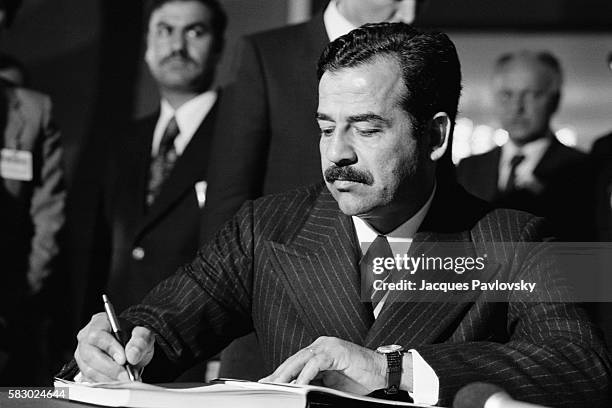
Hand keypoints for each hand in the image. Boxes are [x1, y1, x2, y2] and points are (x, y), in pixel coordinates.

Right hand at [74, 312, 153, 381]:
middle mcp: (86, 337)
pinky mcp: (84, 369)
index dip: (110, 348)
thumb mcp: (143, 334)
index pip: (97, 335)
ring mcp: (83, 354)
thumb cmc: (134, 337)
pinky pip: (91, 379)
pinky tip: (120, 382)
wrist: (132, 346)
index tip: (124, 360)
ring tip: (127, 379)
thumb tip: (131, 356)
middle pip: (90, 354)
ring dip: (109, 378)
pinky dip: (107, 383)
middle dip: (110, 368)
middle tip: (127, 376)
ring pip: (89, 370)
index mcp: (99, 322)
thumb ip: (140, 341)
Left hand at [260, 336, 386, 394]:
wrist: (382, 372)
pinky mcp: (336, 351)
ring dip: (288, 374)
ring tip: (278, 386)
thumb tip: (298, 392)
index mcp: (319, 350)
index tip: (269, 384)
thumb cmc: (360, 378)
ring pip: (302, 359)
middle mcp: (322, 345)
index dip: (281, 373)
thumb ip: (315, 383)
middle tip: (267, 385)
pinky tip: (299, 384)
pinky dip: (306, 374)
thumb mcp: (331, 384)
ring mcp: (329, 346)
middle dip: (279, 374)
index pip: (295, 362)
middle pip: (294, 359)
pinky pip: (316, 363)